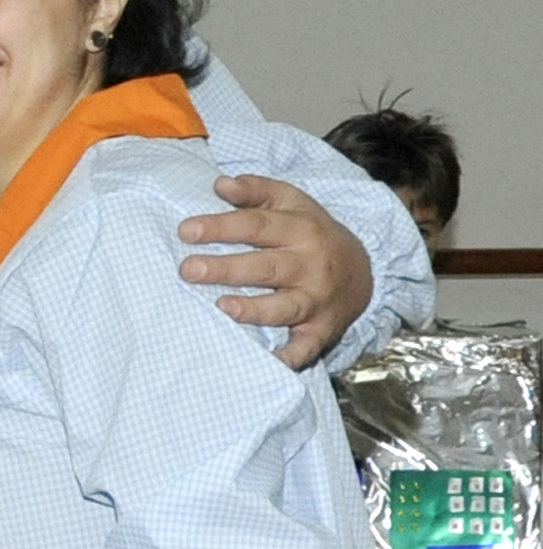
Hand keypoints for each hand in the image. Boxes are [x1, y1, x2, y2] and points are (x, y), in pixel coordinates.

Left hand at [177, 175, 370, 369]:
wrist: (364, 271)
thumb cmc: (311, 234)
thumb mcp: (293, 203)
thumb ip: (257, 190)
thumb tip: (220, 184)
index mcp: (300, 229)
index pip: (257, 226)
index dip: (221, 227)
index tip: (186, 231)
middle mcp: (311, 264)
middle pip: (266, 266)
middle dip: (227, 269)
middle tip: (188, 270)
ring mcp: (317, 299)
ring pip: (285, 306)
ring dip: (255, 310)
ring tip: (223, 307)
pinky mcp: (322, 329)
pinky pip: (307, 347)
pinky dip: (290, 357)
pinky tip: (270, 363)